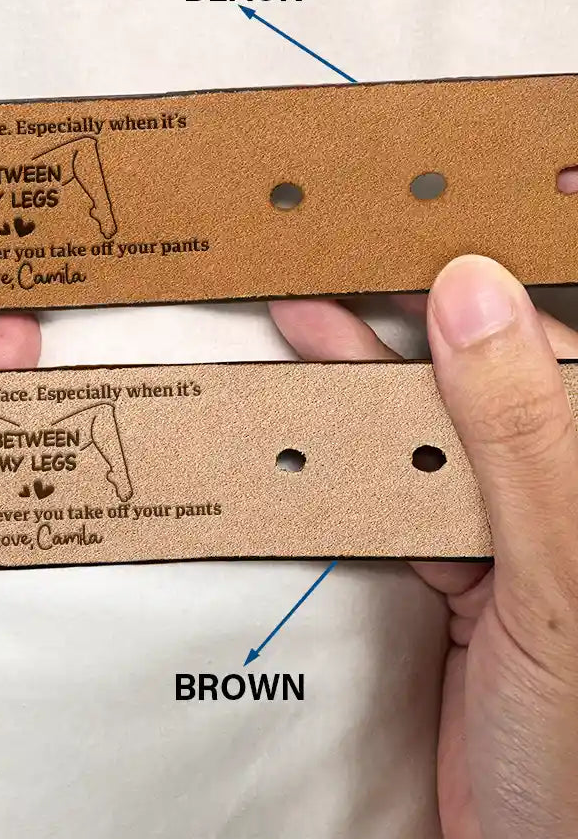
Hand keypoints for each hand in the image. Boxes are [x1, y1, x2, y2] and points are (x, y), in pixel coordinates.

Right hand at [271, 256, 577, 838]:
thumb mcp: (557, 571)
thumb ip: (520, 435)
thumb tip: (474, 297)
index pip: (536, 356)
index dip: (468, 300)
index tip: (396, 259)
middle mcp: (557, 499)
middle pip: (465, 399)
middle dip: (387, 348)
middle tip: (315, 303)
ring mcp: (505, 546)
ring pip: (420, 454)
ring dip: (357, 414)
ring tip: (296, 356)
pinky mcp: (456, 588)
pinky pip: (395, 513)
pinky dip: (347, 485)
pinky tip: (313, 454)